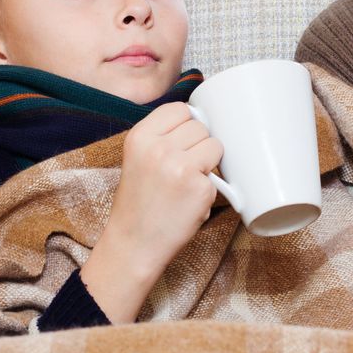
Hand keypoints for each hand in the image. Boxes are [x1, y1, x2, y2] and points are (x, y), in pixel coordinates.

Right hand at [80, 102, 224, 322]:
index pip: (179, 109)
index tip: (182, 141)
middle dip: (198, 146)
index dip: (185, 125)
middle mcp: (159, 147)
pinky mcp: (200, 187)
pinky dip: (209, 188)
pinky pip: (218, 176)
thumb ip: (161, 138)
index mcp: (140, 136)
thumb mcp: (137, 159)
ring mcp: (181, 166)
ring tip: (188, 183)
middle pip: (200, 126)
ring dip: (208, 162)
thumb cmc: (138, 203)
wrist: (134, 244)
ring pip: (215, 145)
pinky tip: (190, 201)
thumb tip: (199, 121)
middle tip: (183, 170)